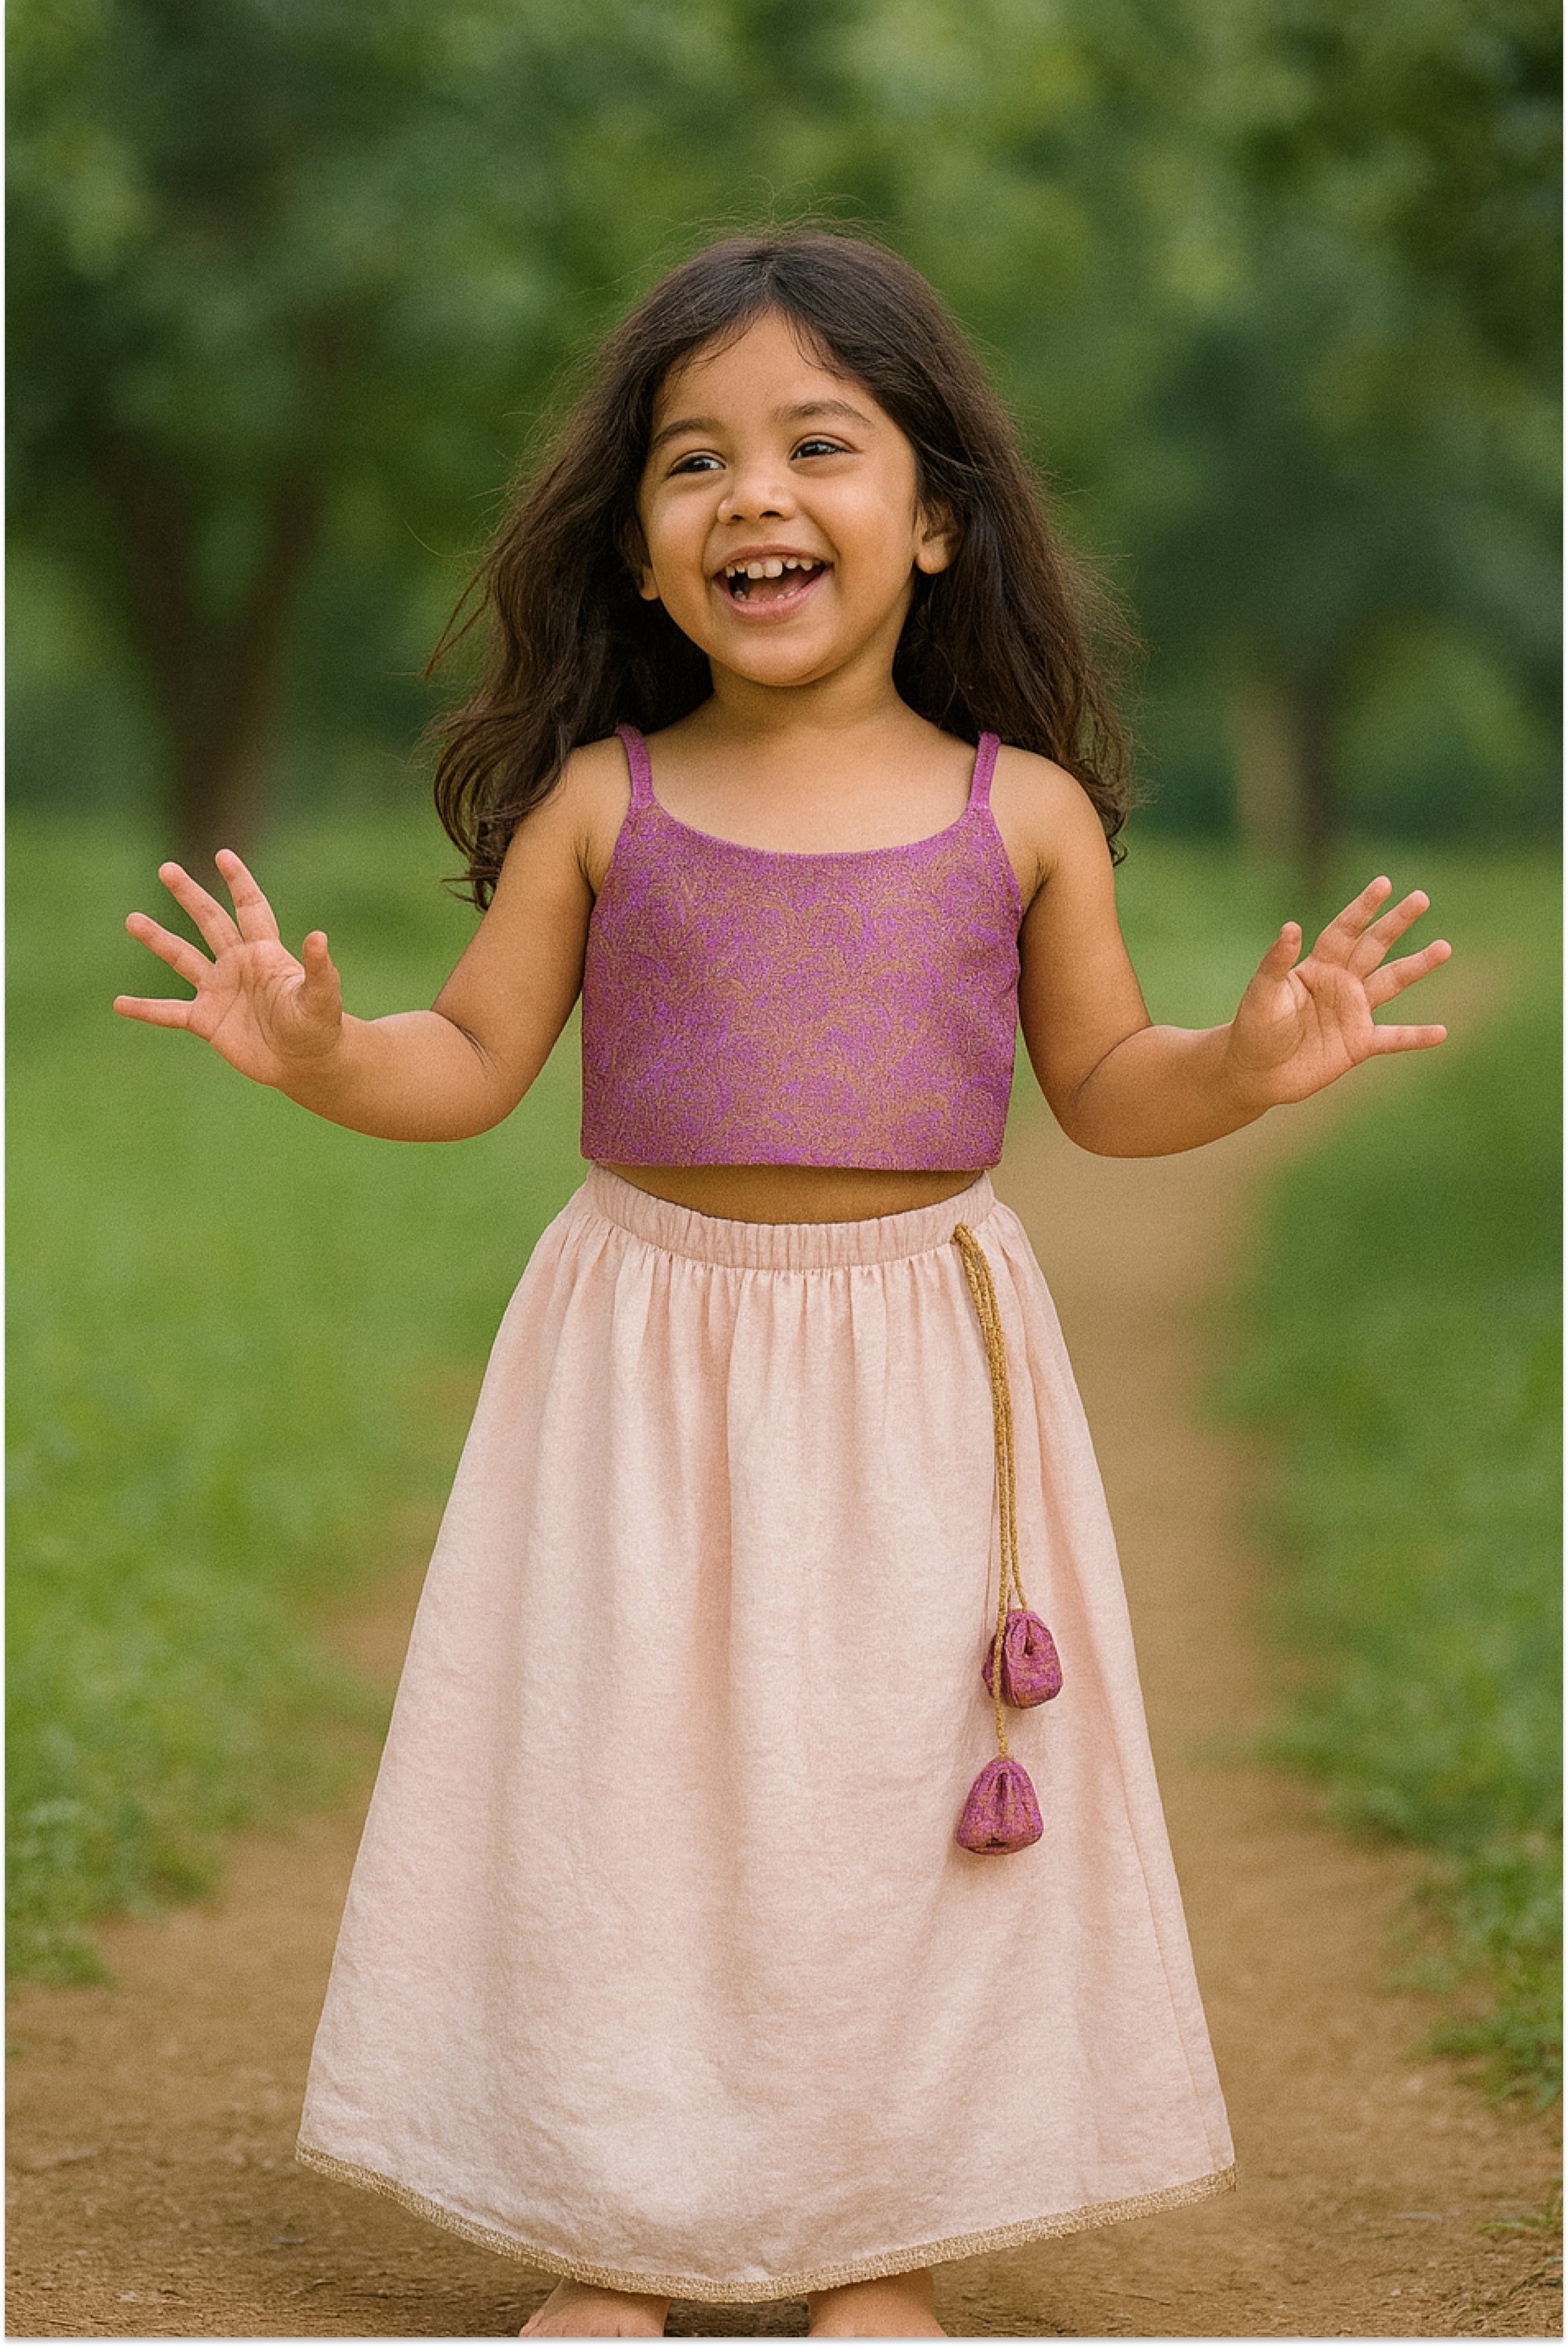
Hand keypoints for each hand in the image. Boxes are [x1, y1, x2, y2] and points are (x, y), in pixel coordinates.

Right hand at [115, 851, 344, 1088]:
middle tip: (166, 869)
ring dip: (157, 940)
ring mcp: (219, 991)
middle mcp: (237, 964)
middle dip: (189, 895)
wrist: (306, 1063)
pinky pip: (169, 1013)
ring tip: (132, 920)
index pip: (250, 908)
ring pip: (182, 958)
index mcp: (264, 952)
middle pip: (210, 921)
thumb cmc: (320, 1027)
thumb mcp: (321, 997)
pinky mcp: (207, 1021)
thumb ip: (318, 969)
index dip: (239, 882)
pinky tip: (119, 1004)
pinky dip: (145, 1010)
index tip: (223, 856)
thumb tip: (319, 937)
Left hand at [1223, 876, 1450, 1109]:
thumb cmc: (1253, 1028)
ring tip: (1444, 948)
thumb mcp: (1262, 992)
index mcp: (1317, 966)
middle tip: (1421, 898)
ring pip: (1391, 983)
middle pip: (1374, 947)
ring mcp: (1352, 1013)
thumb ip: (1277, 962)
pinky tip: (1441, 1032)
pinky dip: (1415, 1037)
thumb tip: (1291, 927)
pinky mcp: (1358, 1045)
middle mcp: (1340, 984)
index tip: (1384, 884)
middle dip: (1396, 923)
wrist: (1254, 1073)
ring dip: (1417, 967)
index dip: (1363, 908)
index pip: (1344, 930)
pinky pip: (1392, 1038)